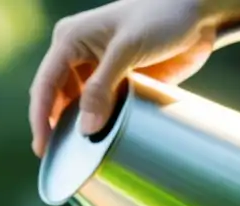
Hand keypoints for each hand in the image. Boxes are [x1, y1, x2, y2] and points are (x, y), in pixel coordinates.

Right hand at [29, 0, 224, 155]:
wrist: (198, 13)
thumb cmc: (162, 15)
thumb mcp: (128, 48)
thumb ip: (103, 87)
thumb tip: (85, 128)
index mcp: (70, 40)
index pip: (45, 84)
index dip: (41, 118)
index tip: (42, 147)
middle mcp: (77, 56)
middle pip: (56, 99)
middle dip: (55, 126)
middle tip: (57, 157)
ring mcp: (96, 71)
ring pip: (76, 107)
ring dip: (77, 127)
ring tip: (78, 153)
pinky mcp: (115, 83)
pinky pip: (99, 110)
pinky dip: (98, 125)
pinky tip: (99, 141)